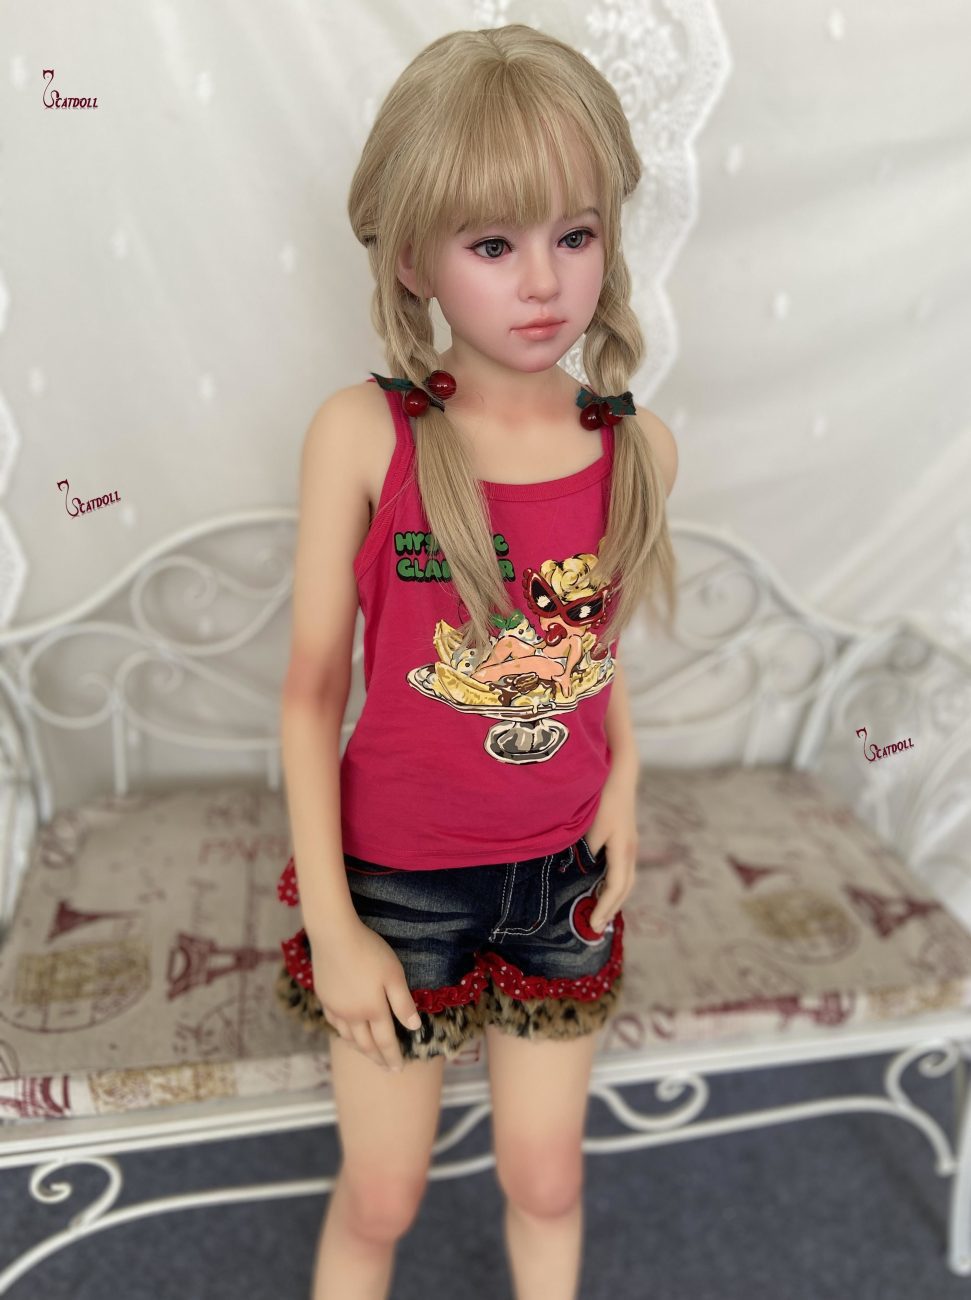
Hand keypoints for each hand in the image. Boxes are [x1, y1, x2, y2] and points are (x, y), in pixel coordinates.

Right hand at [307, 917, 422, 1072]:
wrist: (333, 935)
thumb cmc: (369, 952)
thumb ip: (403, 1003)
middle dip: (377, 1058)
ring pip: (348, 1036)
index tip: (399, 1069)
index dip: (393, 1056)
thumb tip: (414, 1027)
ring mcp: (335, 1007)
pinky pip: (333, 1023)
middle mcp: (352, 1014)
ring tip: (368, 1053)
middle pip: (365, 1044)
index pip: (386, 1041)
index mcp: (373, 1010)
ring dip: (360, 1048)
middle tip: (386, 1068)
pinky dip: (342, 1033)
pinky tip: (345, 1030)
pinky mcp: (324, 996)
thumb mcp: (394, 975)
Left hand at [585, 770, 637, 934]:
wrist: (620, 773)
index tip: (592, 923)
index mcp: (622, 850)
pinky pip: (622, 869)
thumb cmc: (603, 797)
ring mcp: (630, 844)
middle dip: (612, 908)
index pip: (615, 887)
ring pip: (626, 878)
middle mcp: (630, 850)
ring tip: (601, 912)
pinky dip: (614, 883)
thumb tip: (578, 872)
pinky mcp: (626, 838)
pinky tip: (601, 886)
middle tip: (596, 926)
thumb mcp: (590, 826)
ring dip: (614, 897)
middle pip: (625, 887)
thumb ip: (586, 850)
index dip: (604, 907)